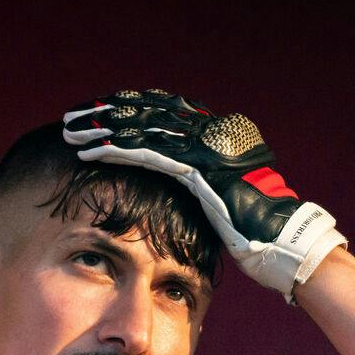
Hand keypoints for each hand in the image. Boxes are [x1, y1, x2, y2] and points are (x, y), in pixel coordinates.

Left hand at [62, 88, 346, 302]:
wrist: (284, 242)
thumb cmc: (258, 233)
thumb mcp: (223, 201)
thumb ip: (200, 187)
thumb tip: (180, 192)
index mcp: (216, 135)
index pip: (162, 112)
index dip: (127, 111)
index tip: (97, 114)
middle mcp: (211, 133)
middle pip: (148, 112)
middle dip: (107, 114)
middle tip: (73, 115)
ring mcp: (205, 148)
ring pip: (142, 128)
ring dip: (102, 129)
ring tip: (71, 130)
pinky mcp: (198, 169)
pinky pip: (148, 154)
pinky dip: (116, 150)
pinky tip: (90, 151)